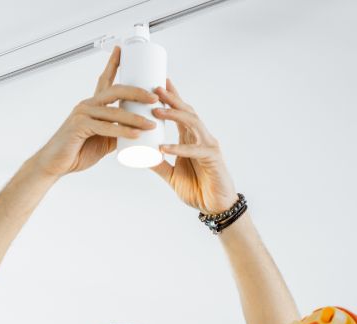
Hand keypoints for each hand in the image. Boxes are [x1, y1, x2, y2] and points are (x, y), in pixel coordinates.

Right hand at [30, 46, 160, 177]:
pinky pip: (106, 127)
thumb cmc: (77, 152)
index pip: (105, 79)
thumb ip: (117, 133)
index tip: (122, 50)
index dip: (113, 63)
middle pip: (116, 90)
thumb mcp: (103, 141)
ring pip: (114, 111)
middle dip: (137, 92)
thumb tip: (137, 133)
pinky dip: (122, 131)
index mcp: (92, 105)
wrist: (55, 165)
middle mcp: (87, 105)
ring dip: (136, 118)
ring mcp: (82, 114)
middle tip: (155, 98)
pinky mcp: (79, 126)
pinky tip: (136, 135)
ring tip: (151, 124)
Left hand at [149, 79, 238, 213]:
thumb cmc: (197, 189)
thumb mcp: (172, 176)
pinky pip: (194, 150)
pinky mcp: (212, 158)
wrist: (215, 207)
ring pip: (192, 123)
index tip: (157, 82)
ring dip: (174, 115)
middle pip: (186, 111)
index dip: (171, 97)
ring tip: (157, 110)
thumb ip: (159, 166)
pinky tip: (164, 147)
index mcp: (190, 138)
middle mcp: (200, 137)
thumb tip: (141, 158)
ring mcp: (208, 145)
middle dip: (171, 98)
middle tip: (155, 88)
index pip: (180, 113)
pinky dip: (179, 148)